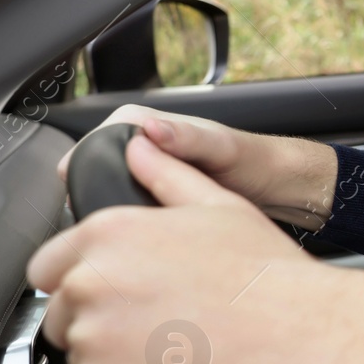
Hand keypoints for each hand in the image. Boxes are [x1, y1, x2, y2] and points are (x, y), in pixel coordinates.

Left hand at [29, 132, 363, 363]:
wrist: (308, 337)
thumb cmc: (271, 276)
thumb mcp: (221, 205)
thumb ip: (166, 174)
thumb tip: (137, 148)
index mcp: (109, 233)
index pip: (49, 265)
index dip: (85, 279)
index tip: (120, 292)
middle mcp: (91, 283)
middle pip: (63, 311)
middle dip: (102, 318)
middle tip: (160, 323)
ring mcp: (95, 340)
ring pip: (80, 354)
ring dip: (114, 356)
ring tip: (175, 349)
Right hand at [56, 105, 337, 228]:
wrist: (282, 189)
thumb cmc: (258, 162)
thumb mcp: (224, 148)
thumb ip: (189, 138)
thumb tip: (153, 130)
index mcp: (150, 125)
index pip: (97, 139)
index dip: (85, 163)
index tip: (81, 188)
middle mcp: (146, 148)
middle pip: (97, 170)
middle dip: (95, 193)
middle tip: (99, 220)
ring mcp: (151, 175)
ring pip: (112, 193)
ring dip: (113, 213)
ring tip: (119, 233)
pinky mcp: (159, 198)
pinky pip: (132, 211)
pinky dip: (132, 224)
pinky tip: (140, 239)